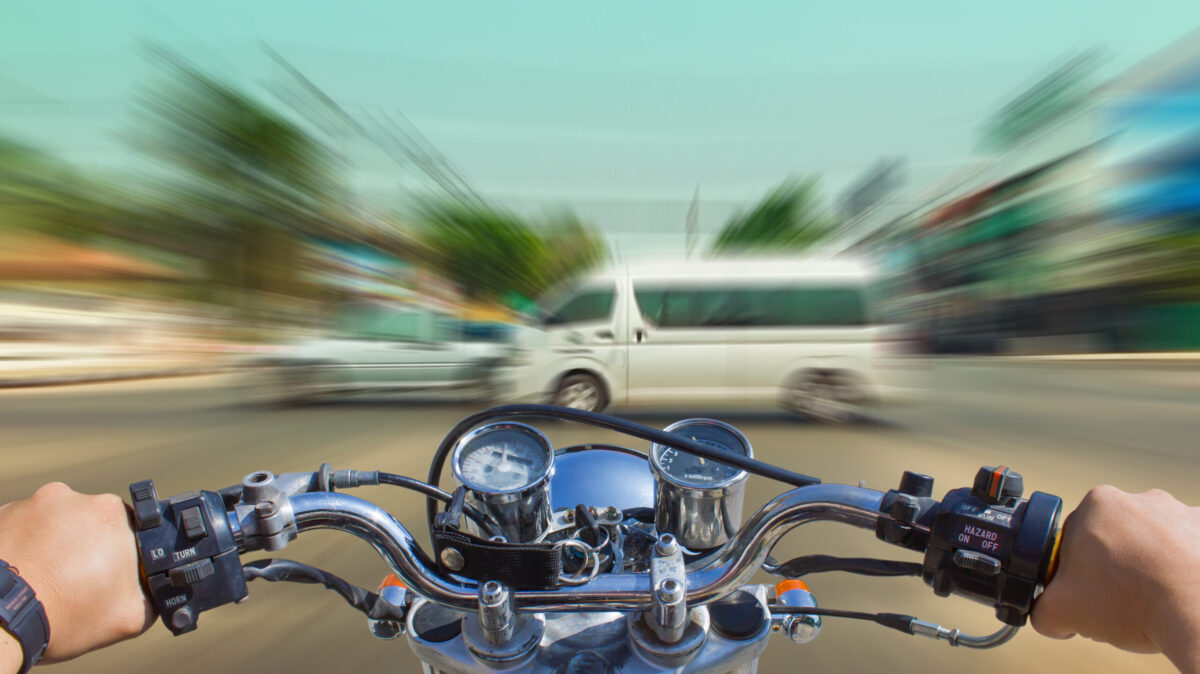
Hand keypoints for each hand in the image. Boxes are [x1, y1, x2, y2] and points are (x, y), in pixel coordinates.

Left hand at [0, 482, 154, 665]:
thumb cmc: (65, 614)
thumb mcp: (131, 616)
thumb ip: (153, 595)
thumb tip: (159, 590)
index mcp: (111, 512)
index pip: (128, 528)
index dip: (120, 554)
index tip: (106, 576)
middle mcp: (72, 498)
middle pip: (89, 523)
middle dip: (87, 548)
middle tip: (76, 581)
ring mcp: (31, 504)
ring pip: (55, 525)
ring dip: (54, 546)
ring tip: (46, 579)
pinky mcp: (1, 515)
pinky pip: (23, 529)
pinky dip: (26, 548)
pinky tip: (26, 575)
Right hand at [1032, 485, 1199, 673]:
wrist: (1197, 613)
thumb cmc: (1132, 601)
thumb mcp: (1062, 611)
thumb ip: (1041, 608)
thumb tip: (1046, 614)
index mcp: (1097, 504)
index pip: (1073, 537)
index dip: (1075, 568)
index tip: (1086, 591)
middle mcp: (1140, 499)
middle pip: (1114, 536)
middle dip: (1113, 564)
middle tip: (1118, 598)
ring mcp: (1180, 513)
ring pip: (1152, 542)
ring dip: (1150, 564)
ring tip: (1154, 598)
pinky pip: (1186, 549)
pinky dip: (1181, 567)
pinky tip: (1178, 592)